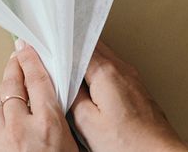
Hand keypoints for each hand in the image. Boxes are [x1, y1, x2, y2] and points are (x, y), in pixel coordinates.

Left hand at [0, 40, 77, 151]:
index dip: (30, 59)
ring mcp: (5, 135)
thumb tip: (62, 102)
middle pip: (12, 84)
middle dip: (14, 66)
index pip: (36, 80)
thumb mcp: (71, 145)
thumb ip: (64, 120)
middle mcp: (22, 127)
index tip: (27, 47)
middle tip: (17, 55)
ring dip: (4, 89)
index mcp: (48, 124)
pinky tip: (6, 108)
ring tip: (12, 81)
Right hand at [70, 43, 187, 151]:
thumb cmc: (130, 143)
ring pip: (104, 58)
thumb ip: (72, 97)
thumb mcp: (88, 123)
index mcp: (107, 72)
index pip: (79, 46)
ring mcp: (132, 78)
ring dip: (88, 63)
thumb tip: (64, 83)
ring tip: (74, 80)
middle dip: (75, 52)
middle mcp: (122, 69)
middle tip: (60, 64)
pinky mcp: (137, 89)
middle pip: (93, 47)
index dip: (62, 48)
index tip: (51, 54)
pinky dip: (100, 74)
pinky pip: (114, 71)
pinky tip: (94, 91)